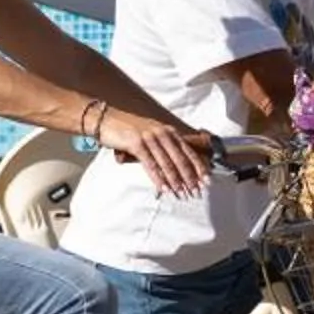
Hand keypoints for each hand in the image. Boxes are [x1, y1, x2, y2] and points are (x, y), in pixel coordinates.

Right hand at [99, 110, 213, 196]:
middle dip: (190, 177)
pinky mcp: (137, 143)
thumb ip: (163, 148)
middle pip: (181, 159)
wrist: (106, 119)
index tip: (207, 180)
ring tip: (182, 194)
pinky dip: (158, 178)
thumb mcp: (150, 136)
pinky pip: (151, 164)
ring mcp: (150, 137)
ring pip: (167, 163)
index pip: (188, 151)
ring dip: (176, 181)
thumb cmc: (128, 130)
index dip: (199, 167)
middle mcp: (162, 133)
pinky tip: (164, 189)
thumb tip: (175, 168)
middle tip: (197, 192)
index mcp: (169, 132)